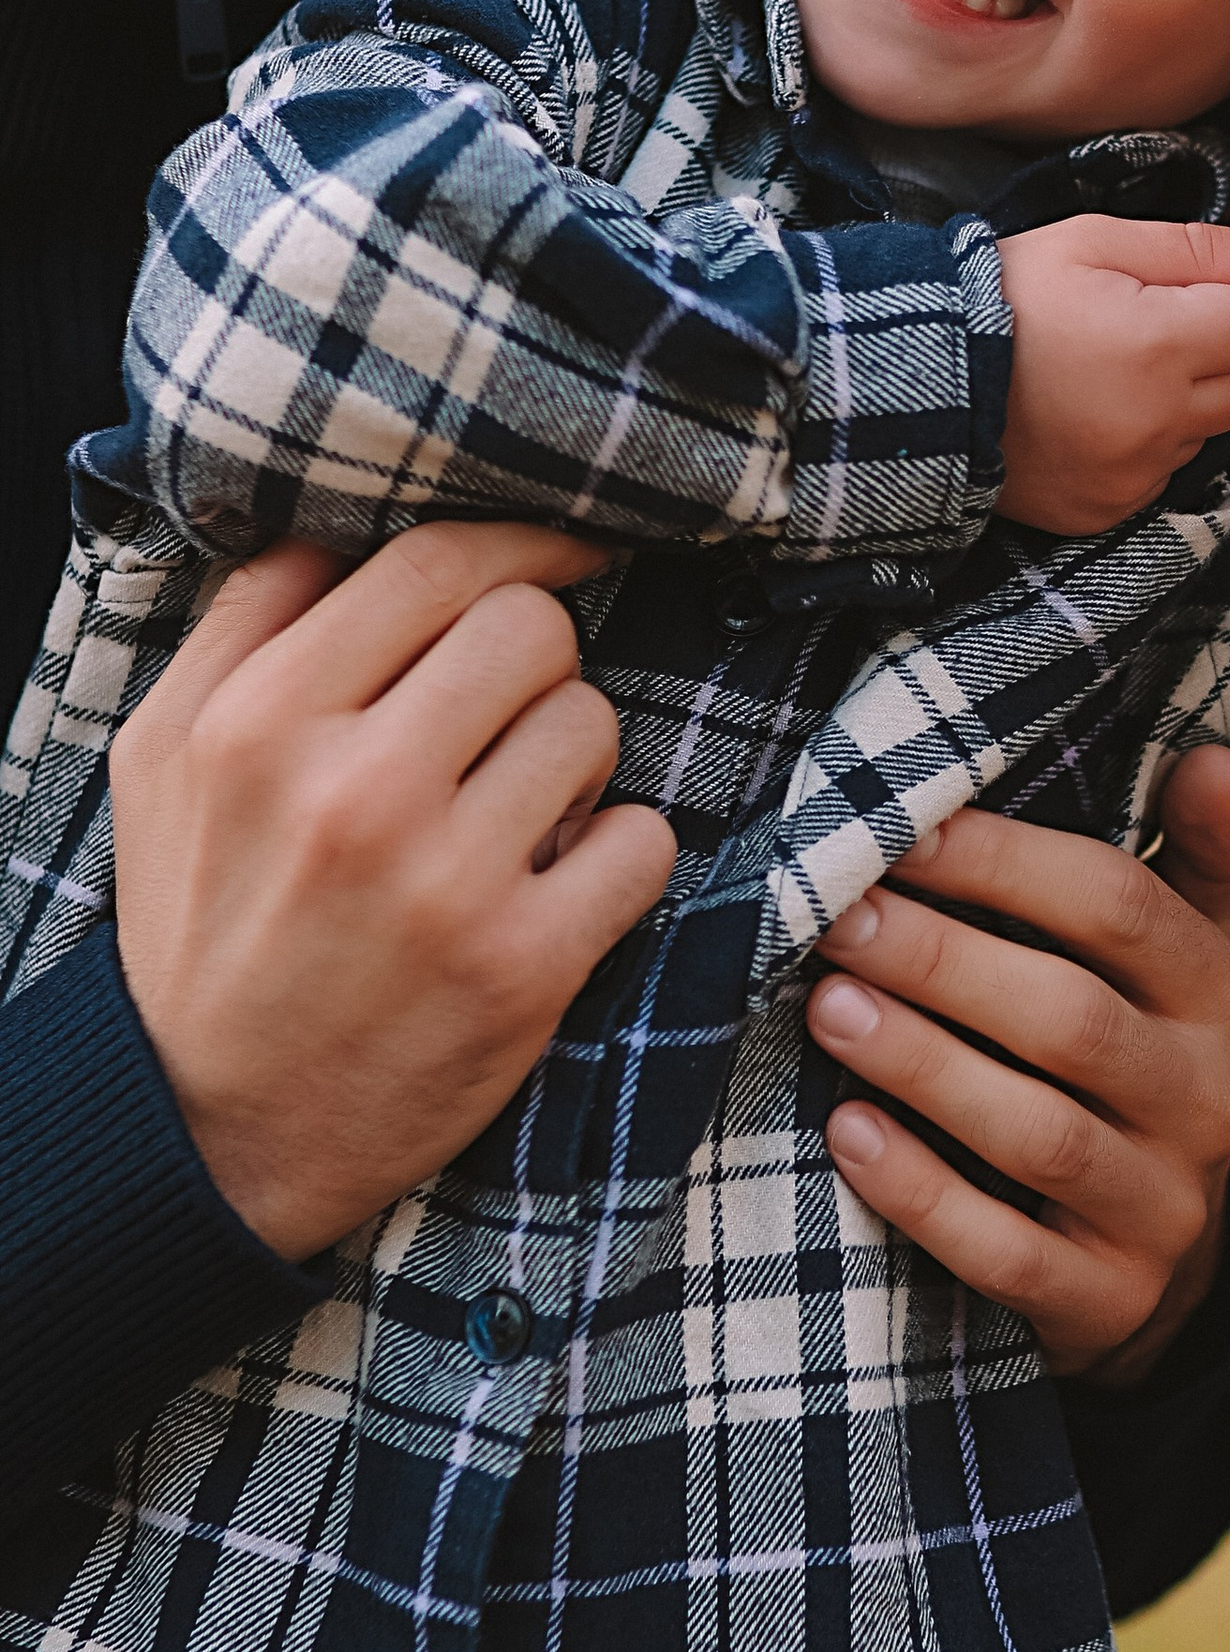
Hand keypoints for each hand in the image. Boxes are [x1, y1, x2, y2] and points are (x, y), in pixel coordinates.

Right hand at [112, 524, 677, 1258]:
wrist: (211, 1129)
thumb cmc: (200, 924)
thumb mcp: (166, 759)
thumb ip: (247, 626)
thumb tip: (351, 522)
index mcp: (257, 723)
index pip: (431, 566)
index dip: (519, 543)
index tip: (564, 550)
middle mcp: (351, 793)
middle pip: (529, 629)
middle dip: (534, 664)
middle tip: (499, 724)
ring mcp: (445, 883)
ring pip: (591, 724)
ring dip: (569, 763)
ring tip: (508, 818)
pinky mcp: (524, 966)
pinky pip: (641, 839)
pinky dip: (615, 856)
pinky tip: (552, 886)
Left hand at [804, 747, 1229, 1381]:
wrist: (1150, 1266)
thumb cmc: (1128, 1066)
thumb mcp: (1176, 960)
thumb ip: (1188, 857)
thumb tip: (1213, 756)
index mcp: (1220, 997)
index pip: (1123, 909)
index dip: (1009, 863)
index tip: (902, 826)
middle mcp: (1208, 1102)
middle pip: (1073, 1019)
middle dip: (944, 961)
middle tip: (834, 917)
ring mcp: (1160, 1211)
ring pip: (1039, 1134)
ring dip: (924, 1065)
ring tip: (825, 1008)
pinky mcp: (1106, 1301)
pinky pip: (1009, 1253)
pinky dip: (923, 1195)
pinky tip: (847, 1137)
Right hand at [995, 216, 1229, 534]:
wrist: (923, 379)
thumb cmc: (1005, 297)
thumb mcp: (1091, 243)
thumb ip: (1194, 248)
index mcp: (1160, 344)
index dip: (1215, 302)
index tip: (1160, 298)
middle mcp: (1156, 420)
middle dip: (1207, 357)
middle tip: (1135, 336)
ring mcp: (1132, 474)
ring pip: (1204, 433)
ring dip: (1175, 405)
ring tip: (1103, 378)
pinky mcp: (1107, 509)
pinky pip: (1160, 476)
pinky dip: (1140, 449)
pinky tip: (1087, 420)